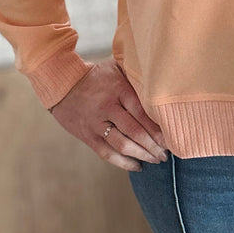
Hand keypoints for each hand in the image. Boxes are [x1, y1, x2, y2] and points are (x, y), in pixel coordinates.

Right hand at [50, 58, 168, 170]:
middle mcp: (108, 108)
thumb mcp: (116, 66)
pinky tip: (138, 166)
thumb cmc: (97, 75)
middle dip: (153, 145)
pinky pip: (108, 154)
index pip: (142, 111)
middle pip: (135, 131)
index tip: (169, 137)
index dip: (157, 127)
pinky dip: (124, 163)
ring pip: (123, 145)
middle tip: (166, 153)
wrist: (63, 84)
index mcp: (118, 89)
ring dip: (142, 155)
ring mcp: (97, 124)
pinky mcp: (88, 137)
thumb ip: (135, 73)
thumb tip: (160, 77)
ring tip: (156, 159)